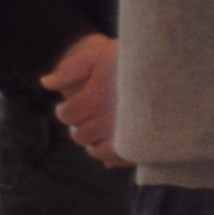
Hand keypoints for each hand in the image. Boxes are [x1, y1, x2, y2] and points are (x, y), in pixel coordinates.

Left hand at [42, 33, 125, 164]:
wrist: (168, 67)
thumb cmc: (131, 60)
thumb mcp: (99, 55)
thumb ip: (70, 70)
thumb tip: (46, 83)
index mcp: (96, 99)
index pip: (66, 115)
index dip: (66, 109)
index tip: (74, 103)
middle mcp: (108, 121)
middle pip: (79, 135)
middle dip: (80, 126)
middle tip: (90, 115)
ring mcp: (124, 136)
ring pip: (94, 151)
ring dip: (93, 141)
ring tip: (100, 128)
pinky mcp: (138, 146)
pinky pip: (115, 159)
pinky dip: (109, 154)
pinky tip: (112, 141)